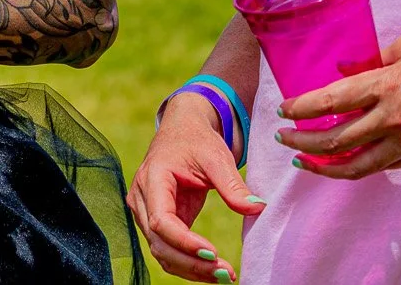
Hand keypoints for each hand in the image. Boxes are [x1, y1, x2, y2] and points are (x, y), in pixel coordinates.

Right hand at [128, 91, 263, 281]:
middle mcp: (142, 199)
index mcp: (152, 178)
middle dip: (191, 263)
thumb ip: (232, 185)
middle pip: (159, 242)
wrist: (182, 130)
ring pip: (162, 251)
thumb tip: (258, 209)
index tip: (213, 252)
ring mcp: (146, 212)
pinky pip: (168, 249)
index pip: (160, 221)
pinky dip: (188, 263)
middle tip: (225, 272)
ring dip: (191, 269)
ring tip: (224, 275)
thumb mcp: (216, 157)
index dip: (184, 242)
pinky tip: (212, 270)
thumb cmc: (197, 140)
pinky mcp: (157, 221)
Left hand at [276, 29, 400, 178]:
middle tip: (284, 137)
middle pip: (336, 140)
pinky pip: (384, 166)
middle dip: (303, 141)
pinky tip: (344, 160)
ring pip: (358, 166)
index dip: (302, 108)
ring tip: (305, 160)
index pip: (331, 102)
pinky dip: (359, 166)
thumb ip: (371, 62)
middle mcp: (395, 119)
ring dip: (325, 166)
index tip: (283, 109)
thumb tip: (342, 72)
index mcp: (387, 86)